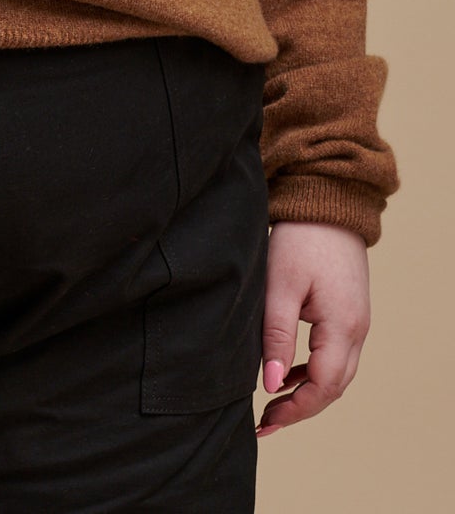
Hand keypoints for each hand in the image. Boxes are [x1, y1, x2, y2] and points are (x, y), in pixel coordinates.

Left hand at [257, 220, 370, 437]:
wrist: (326, 201)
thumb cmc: (299, 239)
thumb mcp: (280, 286)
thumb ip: (276, 336)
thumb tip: (272, 385)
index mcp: (342, 327)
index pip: (323, 387)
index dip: (295, 409)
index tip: (265, 420)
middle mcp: (357, 329)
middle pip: (334, 387)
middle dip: (302, 408)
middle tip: (266, 421)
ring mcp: (357, 321)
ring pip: (337, 373)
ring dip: (309, 392)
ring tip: (275, 403)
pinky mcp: (349, 311)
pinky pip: (336, 354)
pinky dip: (314, 370)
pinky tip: (290, 371)